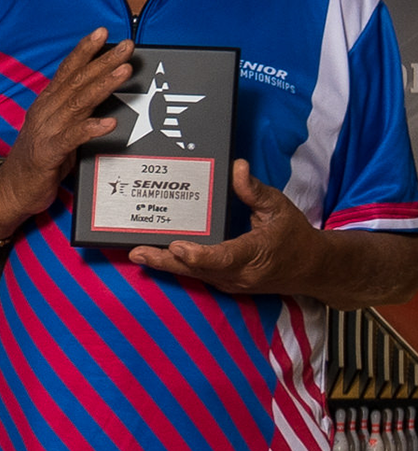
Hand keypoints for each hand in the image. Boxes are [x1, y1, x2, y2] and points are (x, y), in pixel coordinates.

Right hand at [0, 30, 135, 231]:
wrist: (10, 191)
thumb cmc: (37, 162)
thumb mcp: (57, 130)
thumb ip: (75, 112)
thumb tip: (101, 95)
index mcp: (46, 105)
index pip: (66, 72)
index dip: (84, 51)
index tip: (103, 33)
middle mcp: (45, 113)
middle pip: (76, 82)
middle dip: (103, 62)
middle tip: (126, 46)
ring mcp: (46, 132)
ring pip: (78, 103)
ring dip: (102, 86)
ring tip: (124, 72)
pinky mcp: (48, 154)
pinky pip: (72, 138)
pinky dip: (90, 128)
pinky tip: (109, 122)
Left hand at [129, 161, 319, 296]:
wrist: (312, 268)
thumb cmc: (295, 236)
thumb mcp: (278, 208)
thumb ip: (254, 191)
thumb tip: (237, 168)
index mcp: (255, 255)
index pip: (223, 258)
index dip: (198, 255)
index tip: (178, 246)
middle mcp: (240, 274)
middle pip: (198, 269)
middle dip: (165, 261)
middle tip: (137, 252)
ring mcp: (231, 282)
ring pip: (193, 275)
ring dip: (165, 265)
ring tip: (137, 253)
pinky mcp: (224, 283)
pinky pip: (197, 275)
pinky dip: (178, 267)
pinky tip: (157, 257)